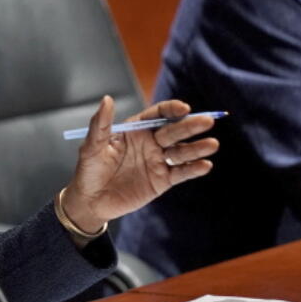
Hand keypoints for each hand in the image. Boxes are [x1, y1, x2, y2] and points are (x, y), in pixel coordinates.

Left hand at [60, 96, 218, 232]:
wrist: (90, 201)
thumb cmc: (89, 171)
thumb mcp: (92, 147)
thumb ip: (100, 125)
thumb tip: (107, 100)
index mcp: (135, 130)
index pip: (157, 115)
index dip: (171, 110)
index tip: (183, 108)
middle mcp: (150, 143)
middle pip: (174, 131)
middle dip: (190, 126)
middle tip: (207, 121)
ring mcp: (158, 161)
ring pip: (181, 151)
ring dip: (197, 147)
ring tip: (212, 144)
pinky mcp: (162, 180)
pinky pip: (181, 173)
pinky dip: (193, 169)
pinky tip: (205, 165)